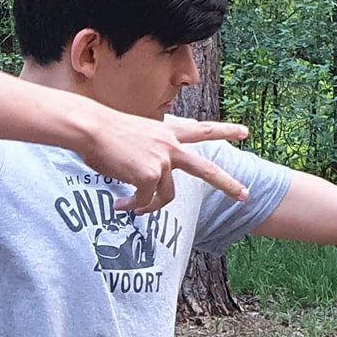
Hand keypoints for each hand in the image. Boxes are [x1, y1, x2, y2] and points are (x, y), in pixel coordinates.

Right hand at [81, 109, 251, 213]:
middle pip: (206, 168)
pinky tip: (121, 205)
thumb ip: (147, 151)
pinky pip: (144, 201)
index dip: (225, 131)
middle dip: (228, 183)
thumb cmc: (103, 131)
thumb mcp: (134, 135)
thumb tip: (144, 178)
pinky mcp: (150, 175)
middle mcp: (170, 145)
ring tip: (135, 209)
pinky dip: (133, 206)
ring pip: (166, 195)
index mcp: (167, 132)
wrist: (91, 127)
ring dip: (150, 206)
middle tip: (245, 195)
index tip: (245, 132)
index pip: (201, 130)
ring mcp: (163, 161)